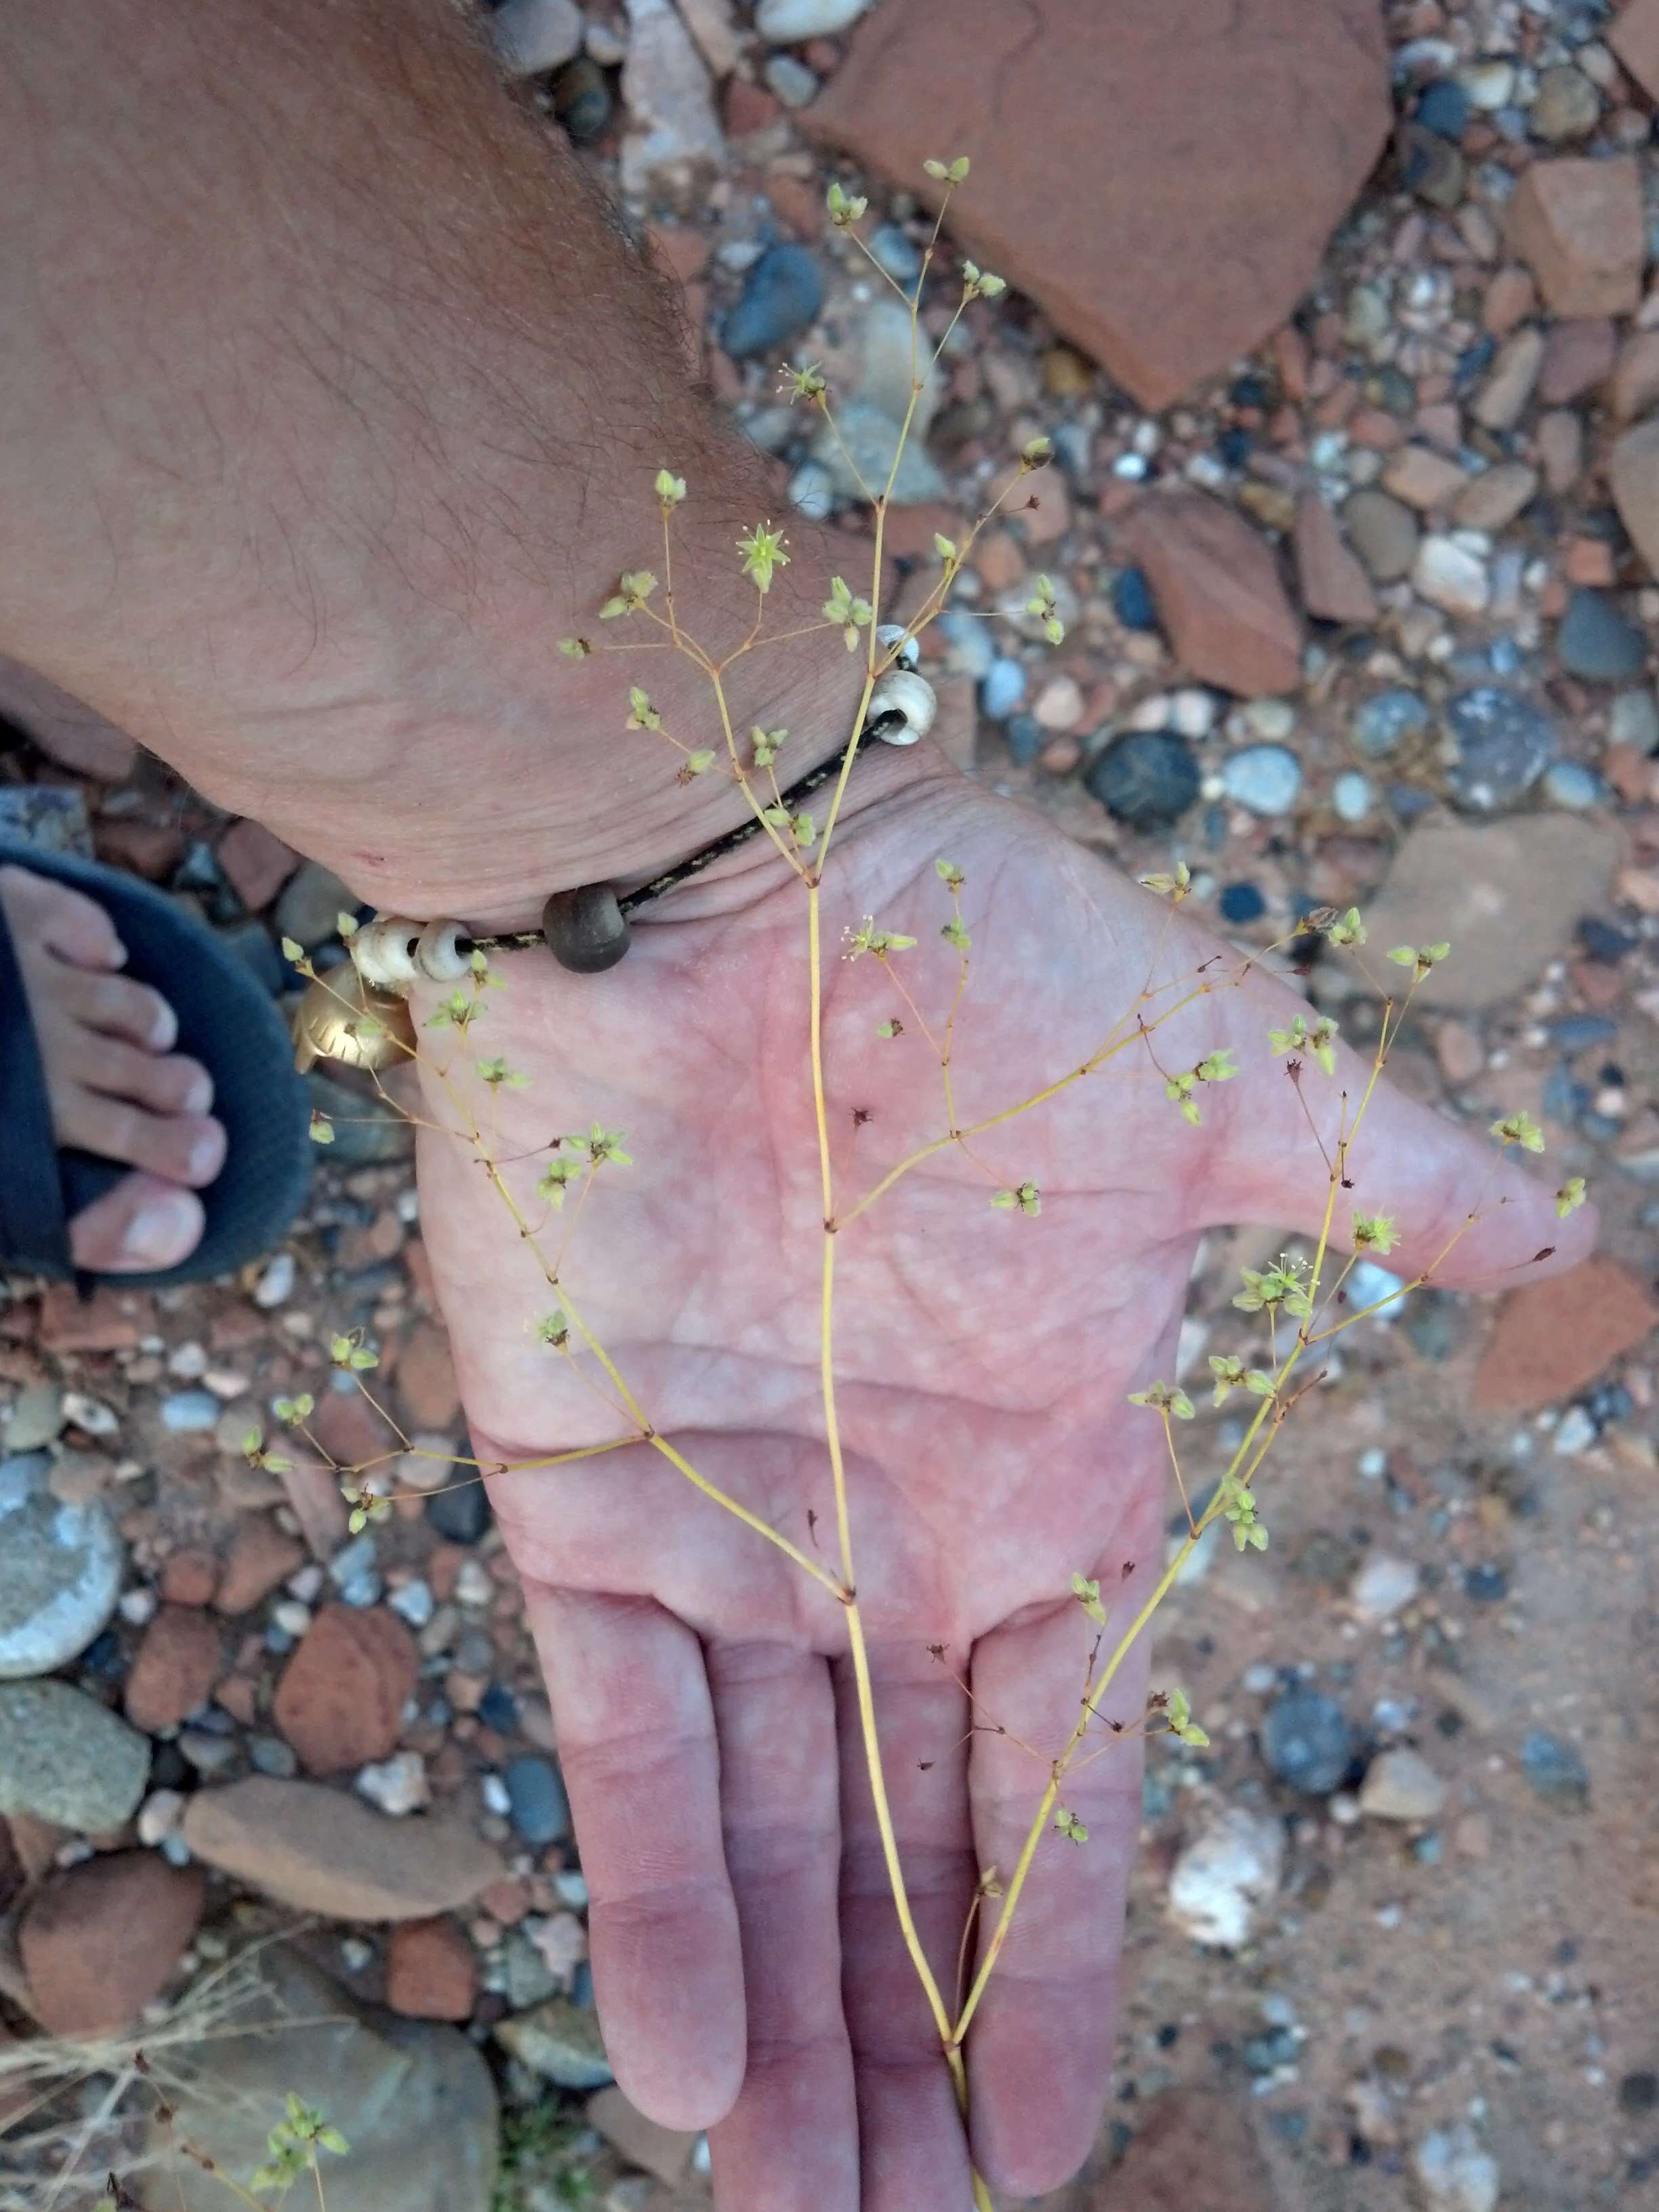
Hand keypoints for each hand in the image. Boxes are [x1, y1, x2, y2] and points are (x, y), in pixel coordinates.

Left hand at [411, 746, 1587, 2210]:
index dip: (1066, 1957)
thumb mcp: (1237, 1086)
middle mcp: (889, 1538)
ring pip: (760, 1836)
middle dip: (911, 2049)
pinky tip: (677, 2082)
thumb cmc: (992, 963)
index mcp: (1049, 1476)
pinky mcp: (579, 1496)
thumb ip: (1388, 1185)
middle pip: (905, 1853)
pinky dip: (649, 1904)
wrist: (733, 868)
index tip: (1056, 2138)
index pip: (1067, 1775)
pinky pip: (619, 1742)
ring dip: (783, 2035)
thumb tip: (1575, 1238)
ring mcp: (729, 1529)